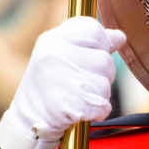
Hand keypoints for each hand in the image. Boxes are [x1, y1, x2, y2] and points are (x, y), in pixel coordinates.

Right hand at [0, 16, 126, 148]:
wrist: (28, 119)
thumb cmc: (49, 83)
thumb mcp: (61, 53)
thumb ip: (91, 42)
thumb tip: (120, 37)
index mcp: (53, 39)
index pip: (94, 30)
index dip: (100, 45)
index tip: (89, 57)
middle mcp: (57, 55)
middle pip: (105, 60)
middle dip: (102, 75)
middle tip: (82, 82)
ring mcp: (64, 80)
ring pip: (106, 84)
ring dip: (100, 94)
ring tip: (80, 96)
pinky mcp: (73, 105)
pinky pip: (104, 105)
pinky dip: (98, 111)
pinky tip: (82, 110)